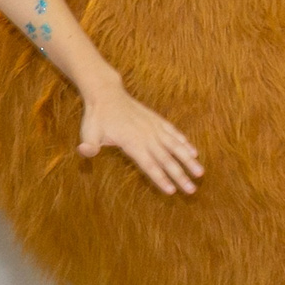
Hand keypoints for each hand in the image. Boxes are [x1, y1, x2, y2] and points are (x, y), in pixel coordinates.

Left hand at [77, 80, 201, 195]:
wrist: (106, 93)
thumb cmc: (97, 117)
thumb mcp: (88, 132)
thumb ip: (89, 145)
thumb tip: (84, 152)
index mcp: (132, 142)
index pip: (149, 165)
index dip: (160, 178)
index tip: (172, 191)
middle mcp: (147, 136)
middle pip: (167, 159)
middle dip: (180, 176)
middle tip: (192, 190)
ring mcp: (154, 127)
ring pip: (175, 146)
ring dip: (188, 160)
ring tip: (200, 172)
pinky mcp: (157, 120)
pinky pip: (174, 132)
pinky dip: (184, 142)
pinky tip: (193, 152)